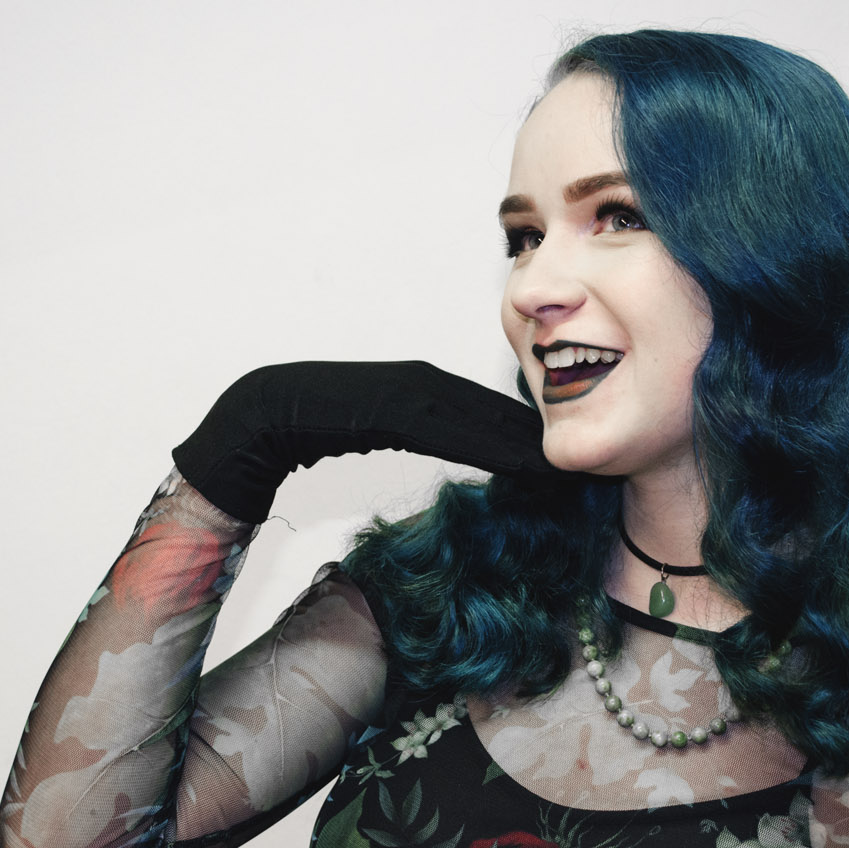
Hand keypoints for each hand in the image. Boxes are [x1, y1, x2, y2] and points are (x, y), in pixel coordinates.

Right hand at [172, 361, 554, 522]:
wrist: (260, 414)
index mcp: (423, 385)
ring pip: (479, 418)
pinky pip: (447, 429)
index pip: (488, 410)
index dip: (529, 432)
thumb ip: (418, 428)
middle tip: (588, 462)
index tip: (570, 455)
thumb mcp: (379, 426)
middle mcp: (422, 381)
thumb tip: (456, 445)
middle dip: (540, 437)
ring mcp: (406, 391)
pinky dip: (486, 445)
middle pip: (494, 410)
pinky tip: (518, 462)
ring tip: (568, 466)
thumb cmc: (317, 424)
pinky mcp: (387, 407)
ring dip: (525, 442)